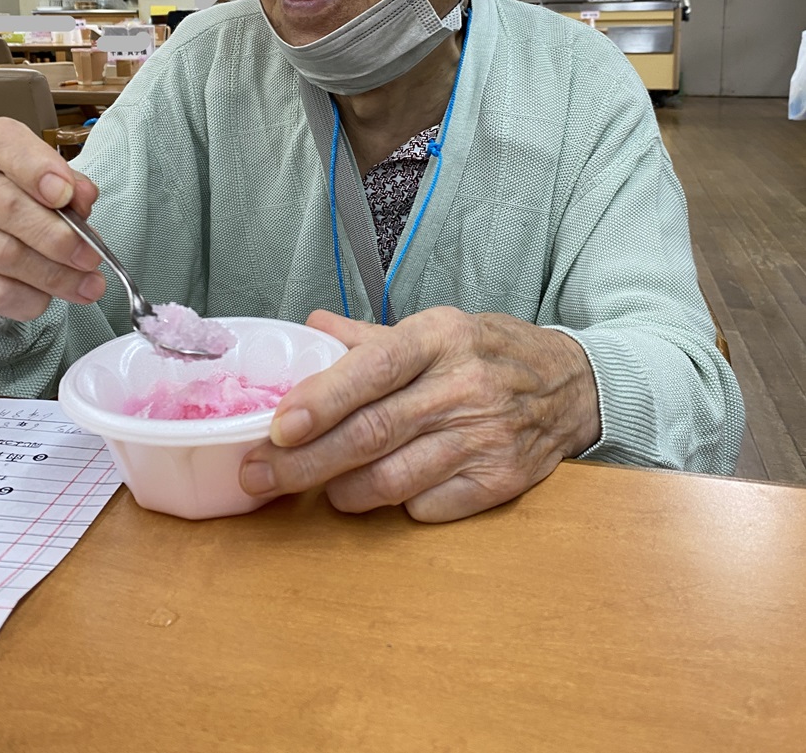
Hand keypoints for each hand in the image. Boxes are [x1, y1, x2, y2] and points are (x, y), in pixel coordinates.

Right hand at [0, 117, 103, 320]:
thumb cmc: (23, 191)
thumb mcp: (52, 175)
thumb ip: (71, 185)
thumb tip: (82, 197)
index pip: (4, 144)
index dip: (39, 171)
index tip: (69, 195)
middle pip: (4, 207)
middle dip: (56, 237)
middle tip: (90, 256)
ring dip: (50, 275)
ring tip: (85, 285)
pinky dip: (25, 298)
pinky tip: (48, 297)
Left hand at [240, 307, 600, 522]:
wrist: (573, 386)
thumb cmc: (491, 352)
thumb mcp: (438, 327)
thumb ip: (371, 337)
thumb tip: (309, 326)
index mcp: (441, 337)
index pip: (373, 368)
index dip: (322, 399)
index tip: (278, 425)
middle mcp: (464, 385)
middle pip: (372, 433)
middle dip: (305, 461)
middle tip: (259, 475)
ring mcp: (485, 437)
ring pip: (393, 479)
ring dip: (342, 490)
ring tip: (316, 486)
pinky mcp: (501, 481)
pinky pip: (428, 506)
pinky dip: (394, 506)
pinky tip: (378, 494)